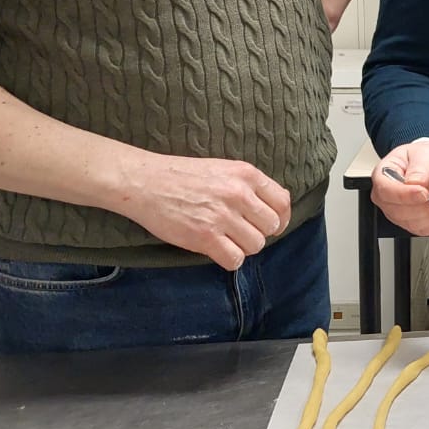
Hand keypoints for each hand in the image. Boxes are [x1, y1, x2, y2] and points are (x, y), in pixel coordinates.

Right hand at [118, 152, 291, 270]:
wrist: (145, 182)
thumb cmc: (181, 175)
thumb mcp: (223, 168)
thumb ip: (248, 185)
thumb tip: (271, 208)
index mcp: (246, 174)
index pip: (282, 202)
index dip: (281, 218)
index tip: (272, 225)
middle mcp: (239, 194)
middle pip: (271, 226)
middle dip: (259, 232)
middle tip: (240, 232)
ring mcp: (223, 216)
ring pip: (256, 245)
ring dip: (243, 247)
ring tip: (226, 240)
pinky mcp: (205, 237)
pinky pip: (235, 260)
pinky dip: (229, 260)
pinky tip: (217, 250)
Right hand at [371, 140, 428, 235]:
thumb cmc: (425, 157)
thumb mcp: (426, 153)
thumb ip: (420, 167)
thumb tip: (414, 182)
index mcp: (383, 175)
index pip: (386, 191)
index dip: (405, 195)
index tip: (424, 193)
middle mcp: (387, 197)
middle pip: (400, 212)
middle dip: (428, 205)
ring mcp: (397, 212)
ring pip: (414, 223)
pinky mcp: (412, 223)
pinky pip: (425, 228)